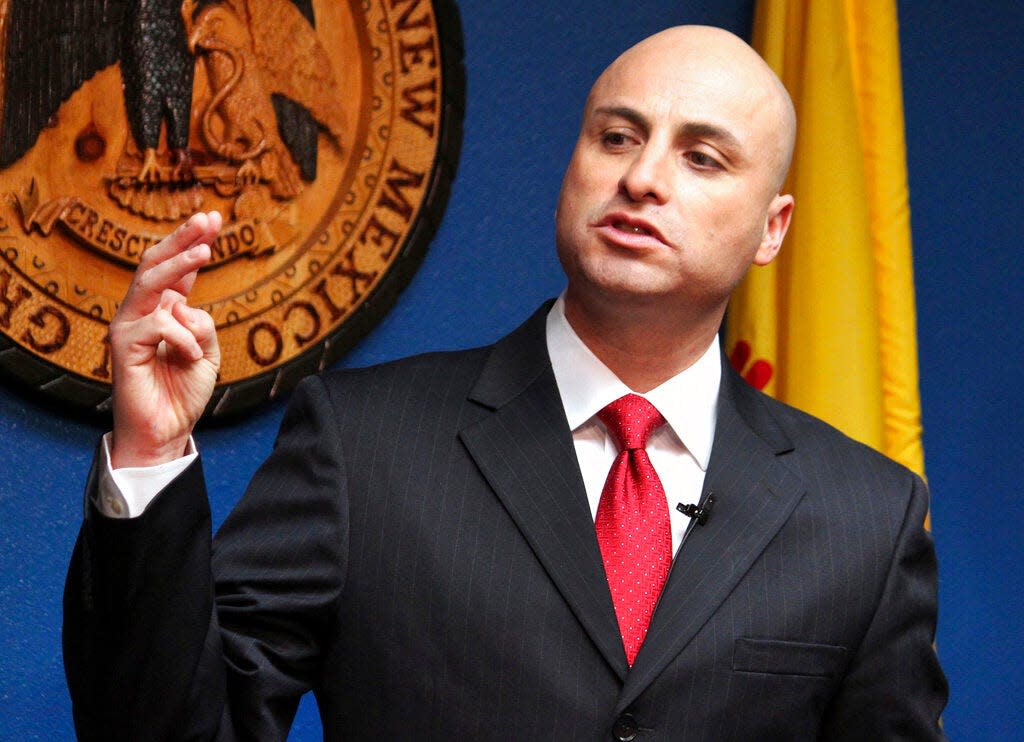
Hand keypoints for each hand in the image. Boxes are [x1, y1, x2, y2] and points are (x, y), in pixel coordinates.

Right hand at [109, 212, 222, 467]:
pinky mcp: (123, 346)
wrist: (166, 431)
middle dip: (183, 237)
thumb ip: (202, 325)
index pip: (177, 269)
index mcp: (165, 311)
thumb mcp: (208, 354)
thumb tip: (187, 306)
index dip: (193, 242)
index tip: (215, 219)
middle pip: (157, 264)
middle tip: (208, 218)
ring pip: (150, 282)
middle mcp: (143, 313)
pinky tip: (193, 357)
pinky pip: (158, 325)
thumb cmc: (183, 393)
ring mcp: (129, 326)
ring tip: (205, 250)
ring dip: (179, 262)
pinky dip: (184, 338)